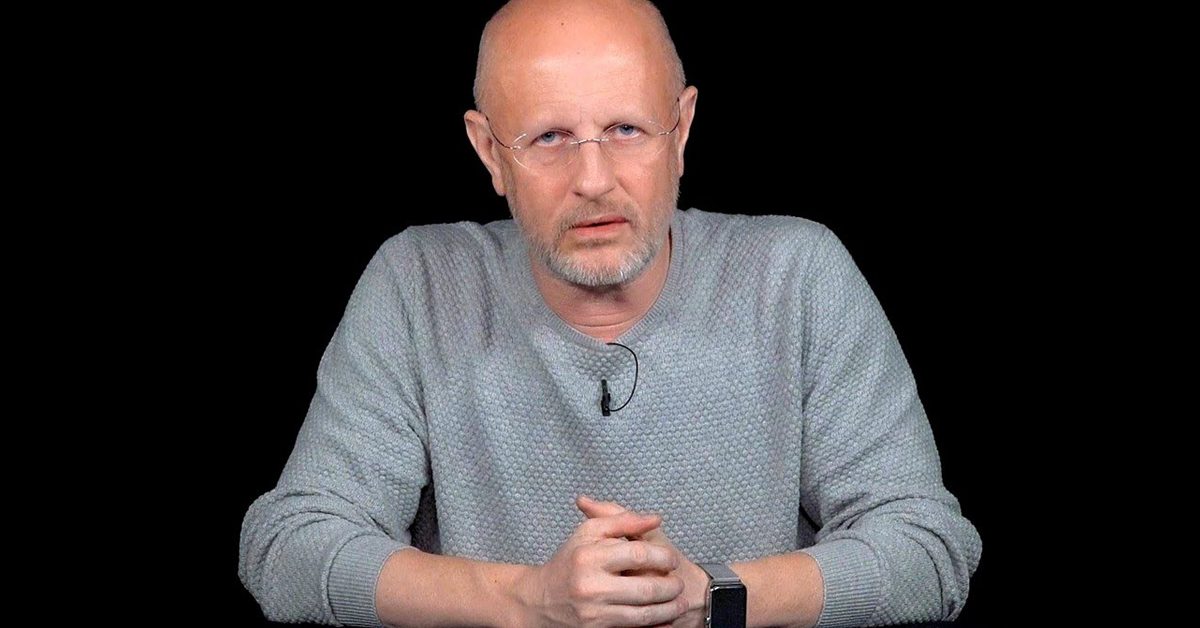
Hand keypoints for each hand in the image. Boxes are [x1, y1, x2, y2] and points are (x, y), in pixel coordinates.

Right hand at [513, 499, 689, 626]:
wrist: (538, 601)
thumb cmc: (568, 563)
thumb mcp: (589, 533)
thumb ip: (622, 520)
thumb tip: (655, 519)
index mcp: (590, 556)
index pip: (638, 554)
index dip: (663, 557)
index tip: (673, 559)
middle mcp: (591, 586)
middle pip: (646, 588)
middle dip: (671, 587)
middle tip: (679, 584)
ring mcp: (594, 612)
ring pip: (643, 614)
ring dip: (668, 609)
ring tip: (679, 603)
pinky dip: (654, 627)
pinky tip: (665, 620)